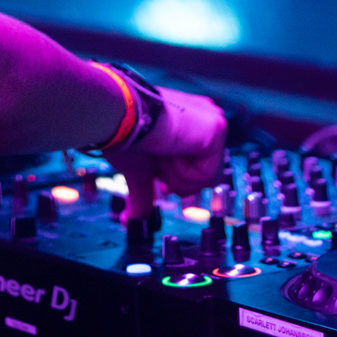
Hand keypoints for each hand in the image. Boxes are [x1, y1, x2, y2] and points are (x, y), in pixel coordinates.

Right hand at [113, 86, 225, 220]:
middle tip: (158, 160)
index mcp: (191, 122)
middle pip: (204, 176)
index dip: (175, 178)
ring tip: (161, 151)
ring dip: (176, 175)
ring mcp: (213, 122)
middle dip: (175, 178)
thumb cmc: (124, 134)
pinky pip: (207, 175)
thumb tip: (126, 221)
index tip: (158, 176)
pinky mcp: (217, 129)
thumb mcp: (140, 169)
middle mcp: (206, 117)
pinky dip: (182, 171)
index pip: (197, 167)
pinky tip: (168, 150)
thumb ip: (144, 194)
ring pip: (205, 179)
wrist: (119, 116)